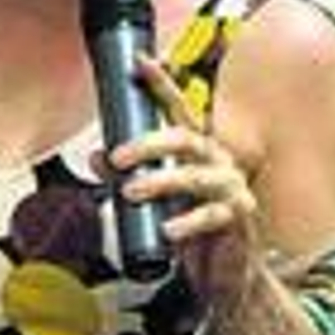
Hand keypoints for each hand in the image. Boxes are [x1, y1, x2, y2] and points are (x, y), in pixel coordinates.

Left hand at [103, 58, 262, 298]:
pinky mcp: (238, 217)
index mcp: (200, 149)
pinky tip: (167, 230)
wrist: (227, 271)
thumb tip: (97, 156)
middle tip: (118, 156)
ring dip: (161, 181)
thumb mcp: (157, 200)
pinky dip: (187, 222)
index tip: (142, 62)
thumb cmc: (193, 227)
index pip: (179, 110)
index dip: (162, 85)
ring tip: (131, 191)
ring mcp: (231, 187)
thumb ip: (129, 176)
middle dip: (150, 143)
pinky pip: (212, 215)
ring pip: (195, 176)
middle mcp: (219, 160)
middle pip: (186, 138)